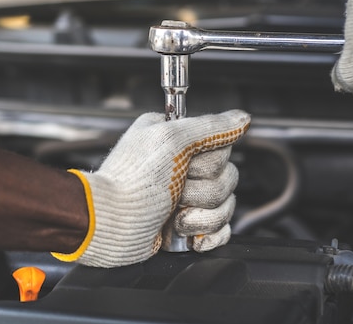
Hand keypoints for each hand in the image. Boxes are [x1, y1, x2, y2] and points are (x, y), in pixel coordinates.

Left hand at [52, 110, 250, 267]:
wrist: (110, 226)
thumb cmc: (131, 182)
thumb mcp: (171, 140)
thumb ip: (211, 127)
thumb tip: (242, 118)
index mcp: (178, 140)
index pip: (222, 148)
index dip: (209, 162)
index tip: (187, 164)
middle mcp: (182, 167)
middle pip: (227, 178)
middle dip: (202, 193)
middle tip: (175, 191)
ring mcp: (185, 198)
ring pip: (226, 205)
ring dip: (201, 217)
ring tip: (174, 217)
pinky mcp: (187, 226)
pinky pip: (221, 229)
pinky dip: (208, 234)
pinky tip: (188, 234)